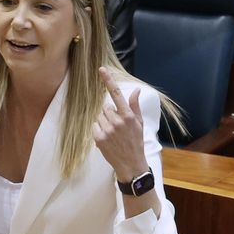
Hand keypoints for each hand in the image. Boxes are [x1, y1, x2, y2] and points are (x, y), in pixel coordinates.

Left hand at [93, 67, 148, 181]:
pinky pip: (94, 126)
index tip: (101, 69)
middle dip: (109, 115)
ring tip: (113, 134)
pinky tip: (107, 138)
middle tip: (117, 127)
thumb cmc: (135, 141)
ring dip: (104, 123)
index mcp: (128, 115)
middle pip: (105, 108)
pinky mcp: (99, 138)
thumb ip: (134, 106)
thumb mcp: (138, 123)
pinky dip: (98, 130)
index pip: (117, 94)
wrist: (131, 163)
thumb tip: (136, 89)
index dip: (108, 81)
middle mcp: (118, 121)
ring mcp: (108, 130)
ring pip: (99, 117)